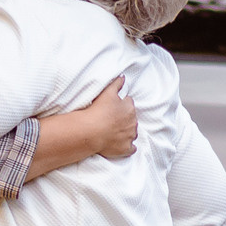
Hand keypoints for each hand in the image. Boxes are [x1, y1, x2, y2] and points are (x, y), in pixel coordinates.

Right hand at [23, 76, 137, 180]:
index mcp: (129, 108)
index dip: (121, 105)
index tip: (113, 107)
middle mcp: (133, 122)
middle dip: (124, 119)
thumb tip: (123, 77)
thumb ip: (116, 84)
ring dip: (126, 132)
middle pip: (131, 119)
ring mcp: (130, 136)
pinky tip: (121, 145)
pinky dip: (128, 147)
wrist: (92, 131)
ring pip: (132, 133)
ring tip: (114, 132)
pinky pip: (131, 148)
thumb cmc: (99, 110)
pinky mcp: (126, 148)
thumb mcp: (107, 92)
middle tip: (111, 120)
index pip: (128, 103)